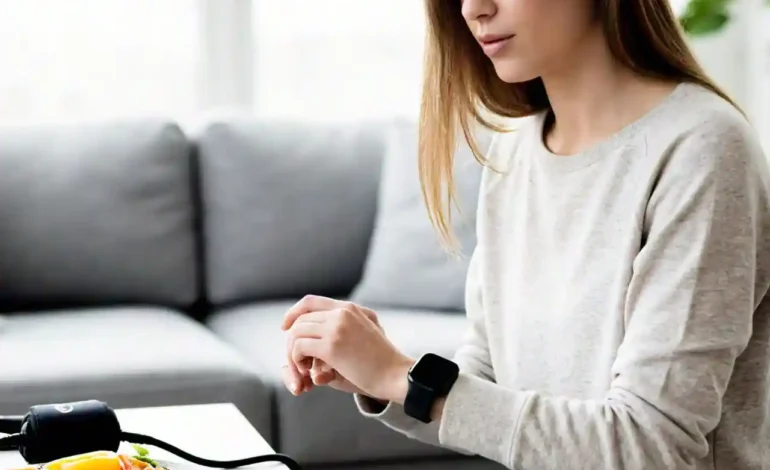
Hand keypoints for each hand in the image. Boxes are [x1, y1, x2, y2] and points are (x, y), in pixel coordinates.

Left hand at [281, 295, 413, 402]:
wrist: (396, 374)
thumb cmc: (380, 363)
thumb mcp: (365, 335)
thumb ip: (344, 329)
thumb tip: (316, 336)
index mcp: (350, 308)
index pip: (311, 301)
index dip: (293, 312)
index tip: (285, 326)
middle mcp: (343, 313)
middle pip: (300, 319)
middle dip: (292, 341)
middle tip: (298, 361)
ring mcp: (337, 327)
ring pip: (296, 332)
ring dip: (293, 353)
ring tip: (303, 368)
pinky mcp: (332, 346)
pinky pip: (299, 347)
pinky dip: (296, 360)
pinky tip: (307, 370)